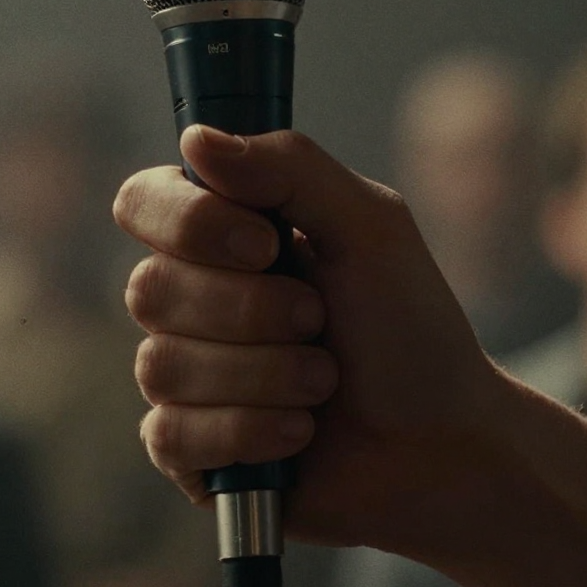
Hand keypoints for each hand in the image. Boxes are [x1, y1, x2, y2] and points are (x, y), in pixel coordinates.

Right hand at [113, 125, 499, 555]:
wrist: (444, 442)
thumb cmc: (411, 328)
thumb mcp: (370, 226)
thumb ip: (290, 168)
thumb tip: (196, 138)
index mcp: (224, 232)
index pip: (142, 202)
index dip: (189, 223)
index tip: (266, 246)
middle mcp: (192, 298)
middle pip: (148, 289)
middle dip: (249, 312)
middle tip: (318, 320)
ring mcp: (185, 375)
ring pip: (162, 365)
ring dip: (264, 374)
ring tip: (323, 381)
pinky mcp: (187, 448)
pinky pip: (170, 435)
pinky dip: (250, 431)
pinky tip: (298, 432)